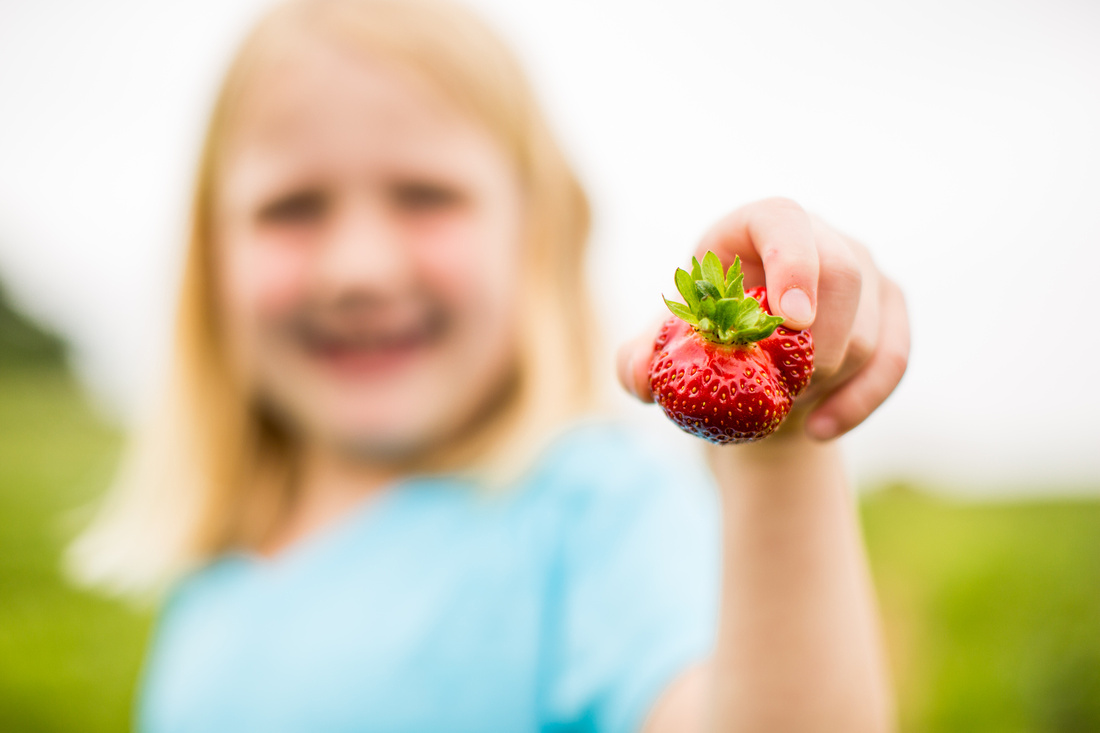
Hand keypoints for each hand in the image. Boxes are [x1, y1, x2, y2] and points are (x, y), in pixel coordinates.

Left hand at [617, 197, 909, 440]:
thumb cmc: (703, 347)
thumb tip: (640, 378)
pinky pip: (895, 357)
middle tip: (782, 389)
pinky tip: (819, 429)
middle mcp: (819, 235)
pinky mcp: (890, 307)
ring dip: (829, 378)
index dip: (793, 261)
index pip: (784, 220)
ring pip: (870, 326)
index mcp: (753, 228)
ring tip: (785, 404)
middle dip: (815, 343)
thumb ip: (638, 363)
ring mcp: (863, 268)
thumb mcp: (664, 355)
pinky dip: (860, 400)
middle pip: (843, 274)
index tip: (790, 320)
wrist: (753, 375)